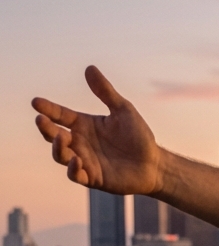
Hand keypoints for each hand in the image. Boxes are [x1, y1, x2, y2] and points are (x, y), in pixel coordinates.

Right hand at [32, 66, 161, 195]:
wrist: (154, 164)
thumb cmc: (139, 137)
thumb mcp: (123, 110)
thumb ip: (105, 92)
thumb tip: (89, 68)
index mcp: (84, 125)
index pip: (60, 115)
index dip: (48, 109)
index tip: (36, 102)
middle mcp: (80, 142)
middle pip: (53, 134)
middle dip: (45, 128)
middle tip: (41, 120)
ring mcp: (84, 160)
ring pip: (60, 155)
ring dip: (57, 147)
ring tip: (61, 137)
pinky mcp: (93, 177)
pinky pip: (76, 175)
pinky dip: (73, 169)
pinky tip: (77, 160)